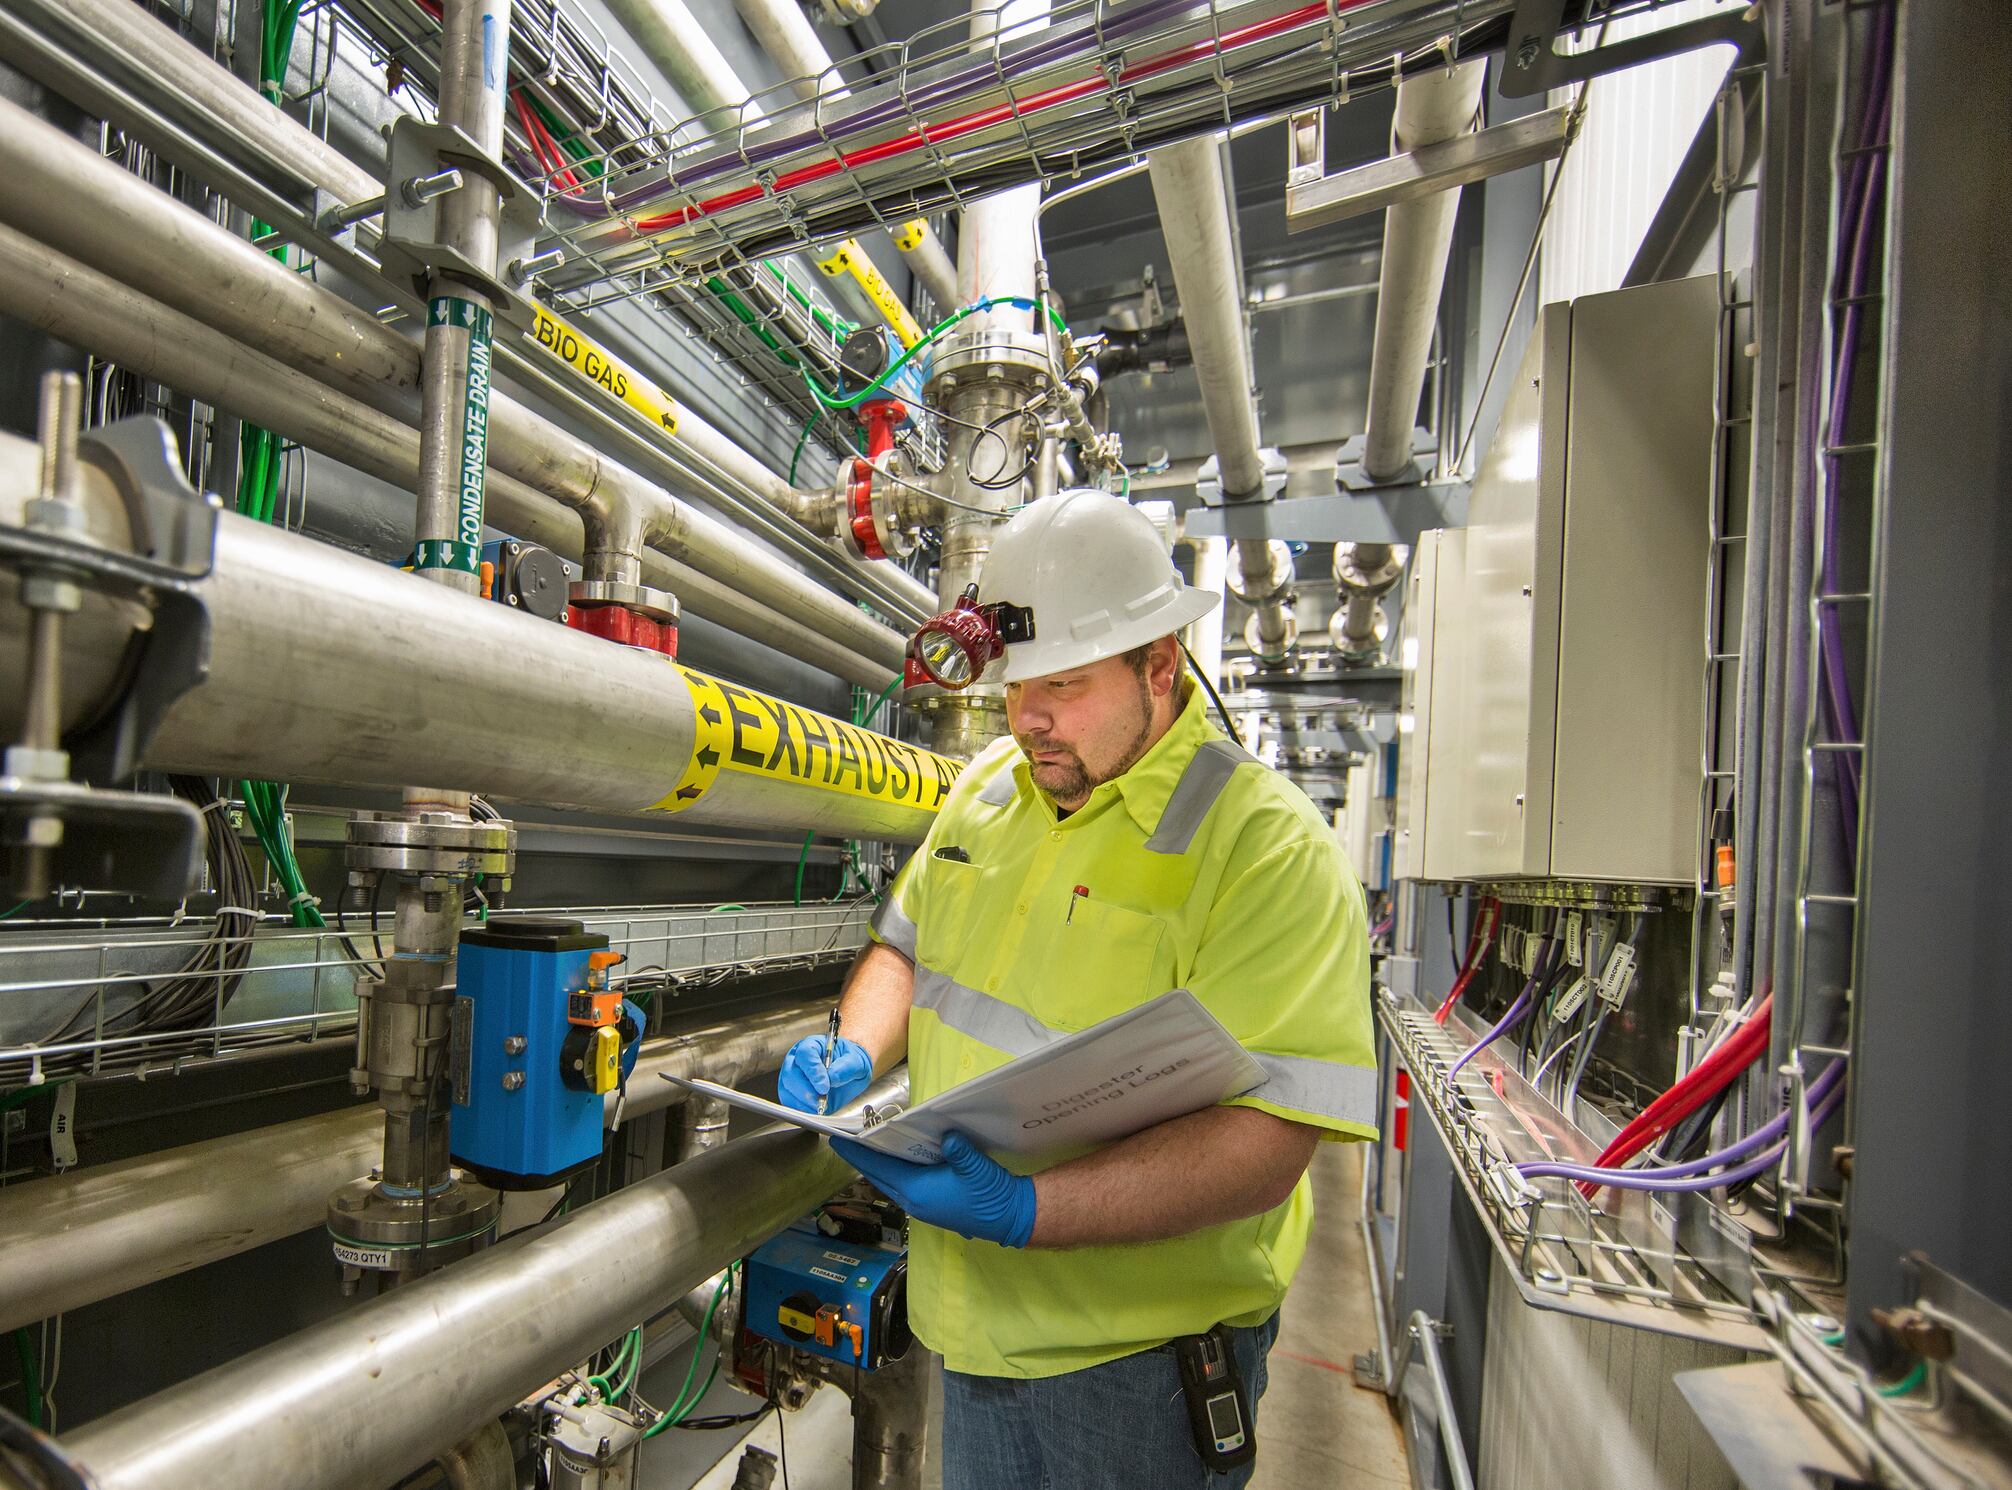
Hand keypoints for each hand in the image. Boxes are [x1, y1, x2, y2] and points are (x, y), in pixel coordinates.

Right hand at [778, 1035, 874, 1113]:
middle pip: (790, 1073)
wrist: (850, 1072)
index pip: (805, 1055)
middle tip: (820, 1099)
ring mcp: (793, 1077)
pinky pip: (789, 1102)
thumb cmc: (850, 1061)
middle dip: (805, 1090)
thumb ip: (846, 1067)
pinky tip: (815, 1109)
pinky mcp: (792, 1093)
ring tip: (820, 1106)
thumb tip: (832, 1077)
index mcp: (812, 1046)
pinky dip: (801, 1109)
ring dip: (802, 1102)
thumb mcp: (856, 1061)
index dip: (813, 1071)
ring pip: (787, 1089)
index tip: (824, 1086)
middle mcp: (798, 1060)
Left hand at [831, 1132, 1036, 1248]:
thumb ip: (958, 1150)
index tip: (837, 1141)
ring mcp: (922, 1207)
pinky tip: (898, 1158)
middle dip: (863, 1159)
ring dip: (879, 1165)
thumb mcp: (975, 1167)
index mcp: (918, 1193)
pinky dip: (895, 1171)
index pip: (880, 1169)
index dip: (858, 1154)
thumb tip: (946, 1135)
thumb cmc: (991, 1194)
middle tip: (846, 1140)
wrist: (1010, 1217)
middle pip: (880, 1177)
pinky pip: (904, 1185)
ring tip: (866, 1146)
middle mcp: (914, 1202)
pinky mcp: (932, 1206)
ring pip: (892, 1182)